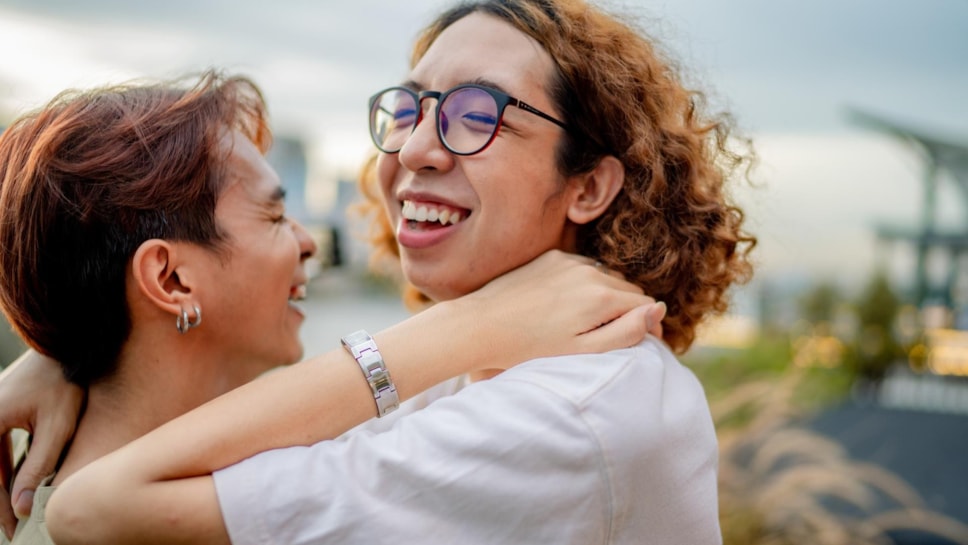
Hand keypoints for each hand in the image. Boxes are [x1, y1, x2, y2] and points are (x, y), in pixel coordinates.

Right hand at [0, 350, 83, 537]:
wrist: (68, 347)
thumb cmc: (66, 383)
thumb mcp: (57, 427)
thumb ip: (39, 466)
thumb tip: (22, 507)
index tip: (13, 529)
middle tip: (12, 530)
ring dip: (0, 489)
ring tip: (14, 516)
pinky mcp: (0, 413)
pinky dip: (3, 472)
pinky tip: (13, 491)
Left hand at [458, 250, 665, 367]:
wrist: (481, 325)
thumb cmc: (530, 348)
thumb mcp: (583, 350)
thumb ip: (626, 331)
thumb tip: (658, 310)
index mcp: (602, 295)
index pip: (645, 305)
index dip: (646, 326)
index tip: (640, 342)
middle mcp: (589, 270)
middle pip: (628, 289)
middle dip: (629, 310)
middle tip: (614, 336)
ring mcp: (568, 260)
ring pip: (605, 276)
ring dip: (607, 295)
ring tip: (588, 323)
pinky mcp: (550, 257)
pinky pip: (581, 268)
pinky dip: (584, 284)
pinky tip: (566, 306)